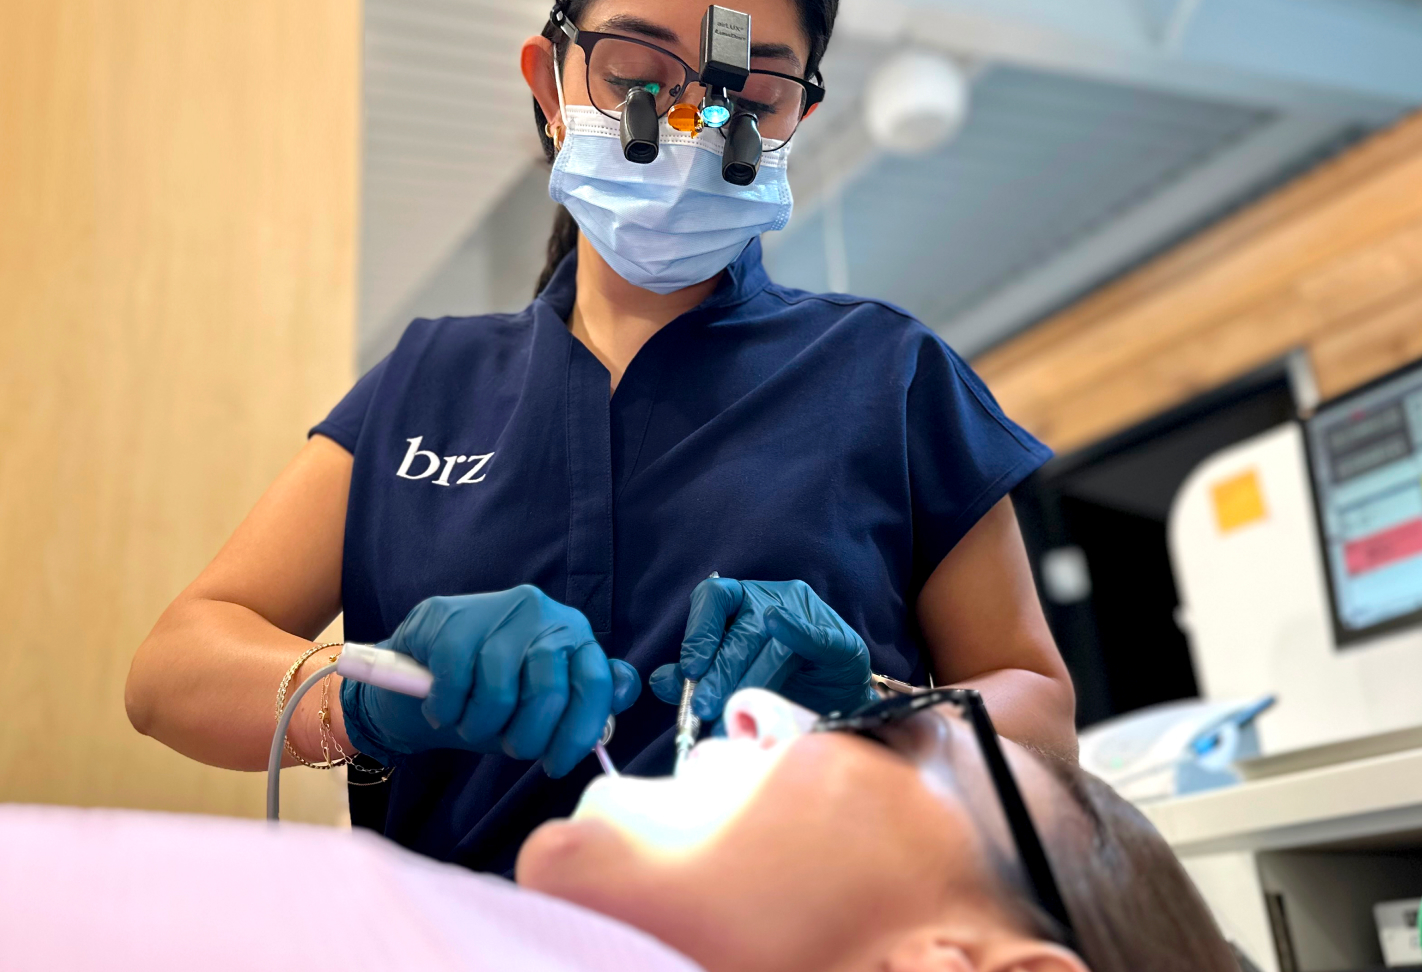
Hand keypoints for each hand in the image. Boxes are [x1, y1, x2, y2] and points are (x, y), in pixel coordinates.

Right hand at [340, 586, 640, 777]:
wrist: (416, 670)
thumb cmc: (489, 693)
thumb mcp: (540, 705)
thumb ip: (582, 700)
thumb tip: (624, 690)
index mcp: (574, 635)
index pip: (595, 682)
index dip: (578, 733)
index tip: (556, 765)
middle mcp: (543, 614)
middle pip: (548, 691)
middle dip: (526, 736)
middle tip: (508, 747)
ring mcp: (496, 611)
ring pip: (499, 691)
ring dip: (479, 725)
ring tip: (469, 724)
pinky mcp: (450, 618)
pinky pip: (455, 681)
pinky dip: (446, 709)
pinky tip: (443, 707)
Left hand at [650, 578, 874, 722]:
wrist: (834, 704)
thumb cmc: (778, 685)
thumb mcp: (730, 679)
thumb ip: (696, 677)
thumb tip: (661, 680)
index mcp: (741, 601)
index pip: (712, 598)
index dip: (699, 631)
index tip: (692, 670)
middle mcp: (772, 598)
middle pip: (741, 629)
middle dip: (720, 671)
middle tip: (705, 707)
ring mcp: (808, 614)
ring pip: (772, 639)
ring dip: (749, 676)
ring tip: (731, 712)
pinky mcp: (839, 639)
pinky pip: (815, 636)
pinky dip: (797, 633)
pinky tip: (781, 635)